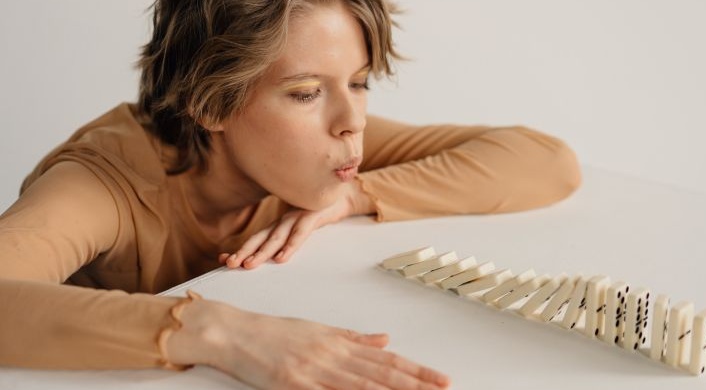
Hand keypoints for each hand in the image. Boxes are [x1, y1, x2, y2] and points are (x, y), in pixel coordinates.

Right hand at [167, 300, 450, 389]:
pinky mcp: (293, 385)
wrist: (235, 331)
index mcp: (340, 342)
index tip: (440, 380)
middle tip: (443, 389)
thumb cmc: (275, 332)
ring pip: (361, 386)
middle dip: (415, 384)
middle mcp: (333, 355)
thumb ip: (354, 338)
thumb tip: (386, 339)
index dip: (416, 371)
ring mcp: (314, 371)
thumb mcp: (319, 330)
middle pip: (382, 374)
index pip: (387, 360)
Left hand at [220, 180, 375, 268]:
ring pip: (277, 237)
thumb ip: (289, 236)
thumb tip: (276, 254)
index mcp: (281, 223)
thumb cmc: (322, 211)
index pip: (257, 237)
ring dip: (262, 252)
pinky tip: (282, 258)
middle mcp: (286, 219)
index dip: (242, 248)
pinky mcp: (313, 215)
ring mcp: (299, 216)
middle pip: (262, 238)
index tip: (224, 259)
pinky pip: (300, 233)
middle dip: (245, 252)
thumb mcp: (302, 224)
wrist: (346, 194)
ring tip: (249, 265)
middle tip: (230, 264)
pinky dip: (291, 246)